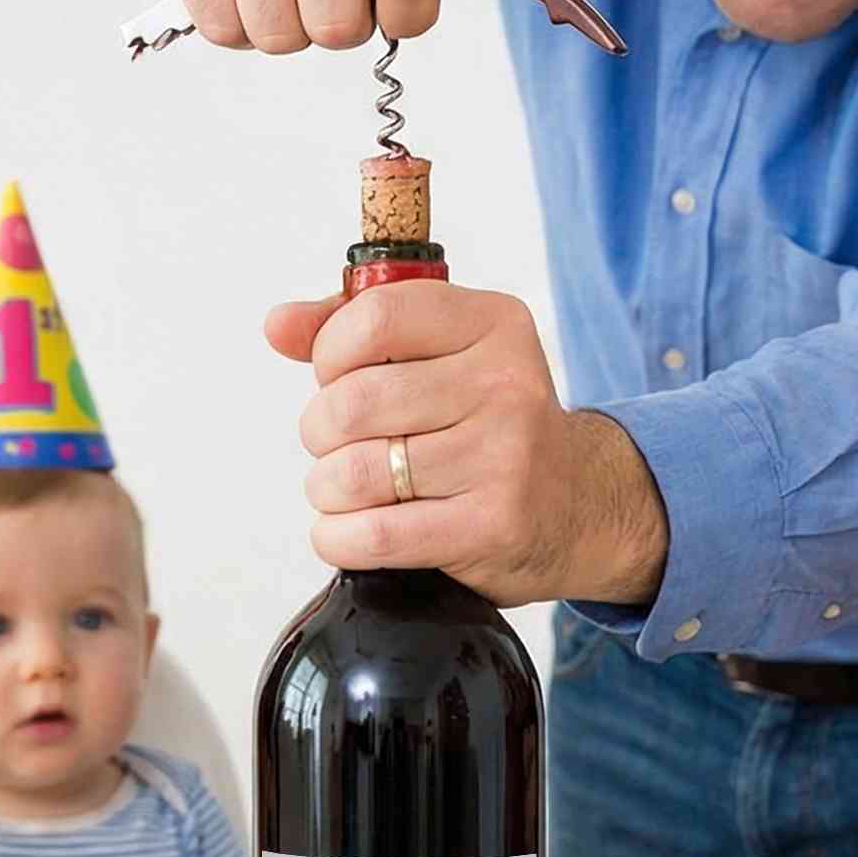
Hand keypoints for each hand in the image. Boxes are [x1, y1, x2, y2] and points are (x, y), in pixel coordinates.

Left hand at [267, 280, 667, 606]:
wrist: (580, 505)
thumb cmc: (489, 423)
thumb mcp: (443, 354)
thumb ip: (356, 329)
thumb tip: (277, 325)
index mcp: (493, 324)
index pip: (375, 318)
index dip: (330, 352)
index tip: (336, 376)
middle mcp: (505, 384)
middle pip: (352, 403)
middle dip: (321, 432)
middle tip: (340, 444)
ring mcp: (503, 457)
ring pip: (353, 473)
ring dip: (327, 489)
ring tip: (347, 489)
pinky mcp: (491, 526)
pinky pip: (373, 535)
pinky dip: (338, 537)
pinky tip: (348, 530)